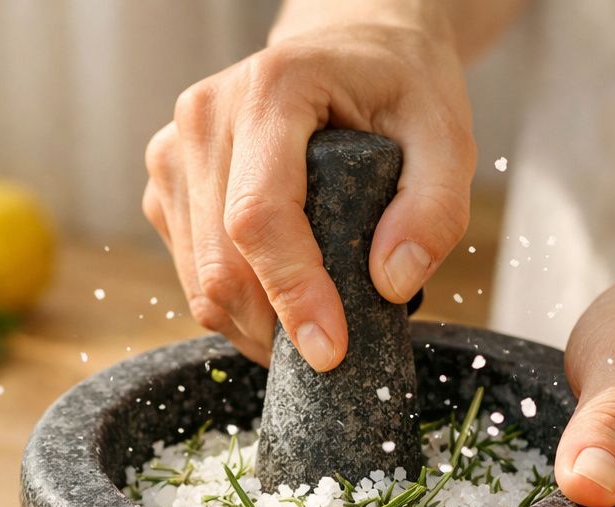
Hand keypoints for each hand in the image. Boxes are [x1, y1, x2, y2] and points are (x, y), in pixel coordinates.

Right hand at [141, 9, 475, 368]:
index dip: (292, 293)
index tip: (329, 350)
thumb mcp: (448, 133)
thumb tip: (391, 282)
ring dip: (255, 326)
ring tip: (312, 321)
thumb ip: (436, 208)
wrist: (347, 48)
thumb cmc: (397, 86)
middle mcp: (205, 117)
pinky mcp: (166, 187)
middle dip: (276, 327)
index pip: (259, 216)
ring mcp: (174, 154)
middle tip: (333, 349)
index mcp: (270, 90)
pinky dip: (236, 308)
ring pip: (200, 282)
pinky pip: (191, 276)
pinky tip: (280, 295)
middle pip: (221, 263)